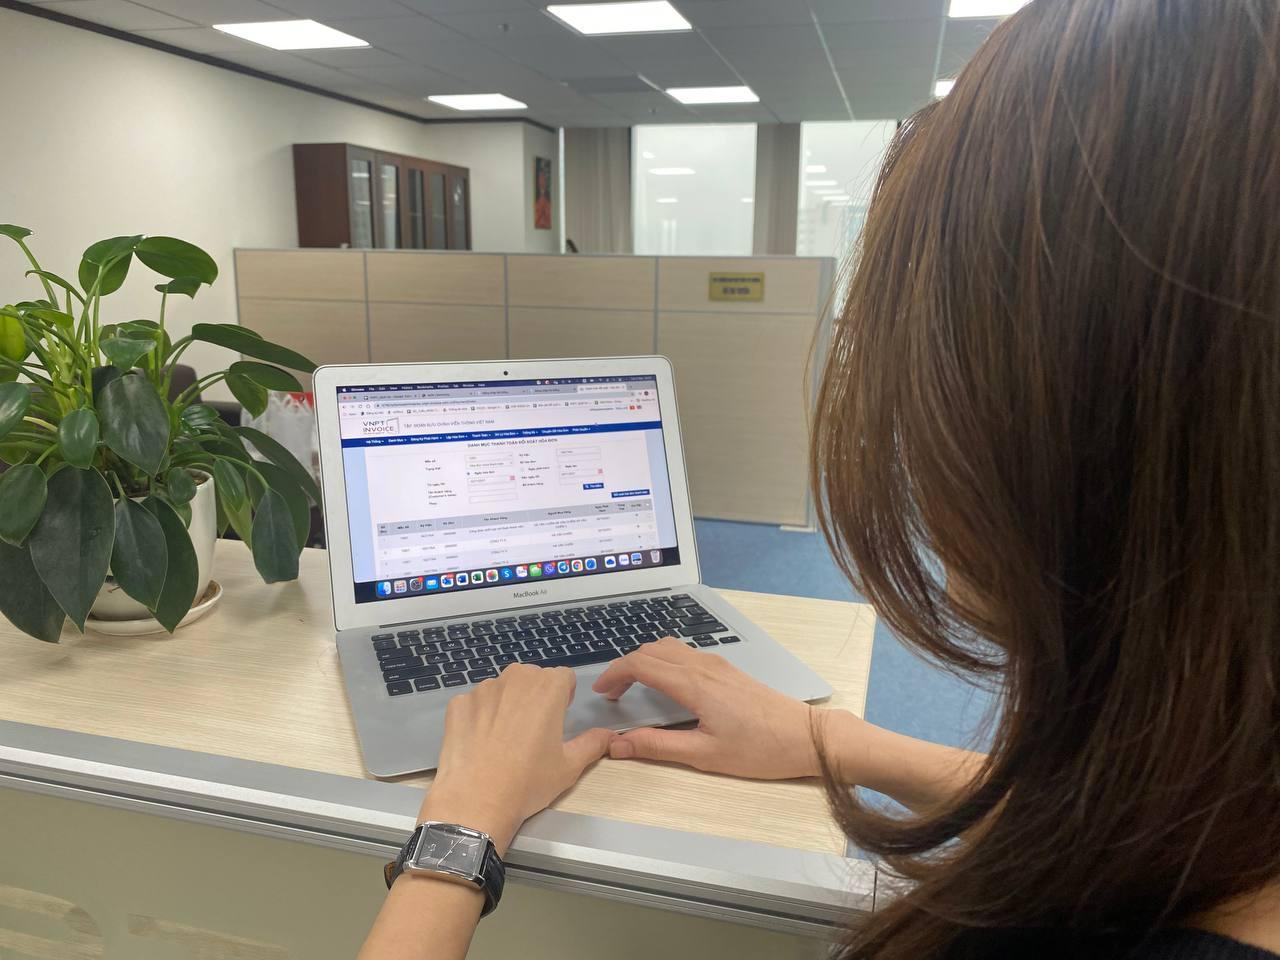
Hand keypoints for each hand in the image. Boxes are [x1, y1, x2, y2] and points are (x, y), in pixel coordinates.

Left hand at [422, 665, 611, 854]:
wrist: (475, 801)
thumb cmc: (528, 782)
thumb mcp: (570, 766)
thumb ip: (593, 743)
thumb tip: (610, 735)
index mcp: (547, 688)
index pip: (563, 677)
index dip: (563, 697)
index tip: (557, 720)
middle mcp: (515, 678)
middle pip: (532, 678)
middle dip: (535, 697)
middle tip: (532, 733)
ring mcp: (482, 689)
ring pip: (502, 689)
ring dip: (507, 704)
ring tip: (503, 741)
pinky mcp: (457, 704)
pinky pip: (474, 703)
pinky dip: (479, 716)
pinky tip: (479, 744)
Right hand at [591, 637, 824, 779]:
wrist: (807, 737)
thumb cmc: (760, 749)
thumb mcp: (704, 755)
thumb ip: (658, 746)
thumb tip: (619, 745)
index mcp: (694, 684)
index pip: (641, 663)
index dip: (615, 673)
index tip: (601, 692)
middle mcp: (704, 666)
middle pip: (652, 649)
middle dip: (625, 666)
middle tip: (613, 693)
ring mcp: (718, 665)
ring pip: (669, 648)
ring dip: (645, 660)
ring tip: (633, 687)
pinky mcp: (728, 670)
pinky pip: (685, 654)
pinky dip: (664, 661)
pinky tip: (664, 685)